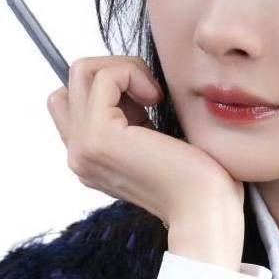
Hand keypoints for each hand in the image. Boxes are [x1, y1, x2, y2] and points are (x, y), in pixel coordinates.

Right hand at [45, 56, 240, 235]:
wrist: (206, 209)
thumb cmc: (197, 178)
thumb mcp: (155, 141)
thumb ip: (133, 119)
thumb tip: (131, 80)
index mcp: (90, 157)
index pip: (72, 99)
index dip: (111, 86)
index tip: (148, 103)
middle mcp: (78, 154)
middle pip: (73, 80)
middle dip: (114, 69)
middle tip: (150, 94)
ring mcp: (83, 147)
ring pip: (81, 71)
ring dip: (124, 68)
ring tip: (154, 96)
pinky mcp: (98, 137)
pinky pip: (103, 77)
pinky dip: (132, 73)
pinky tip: (157, 100)